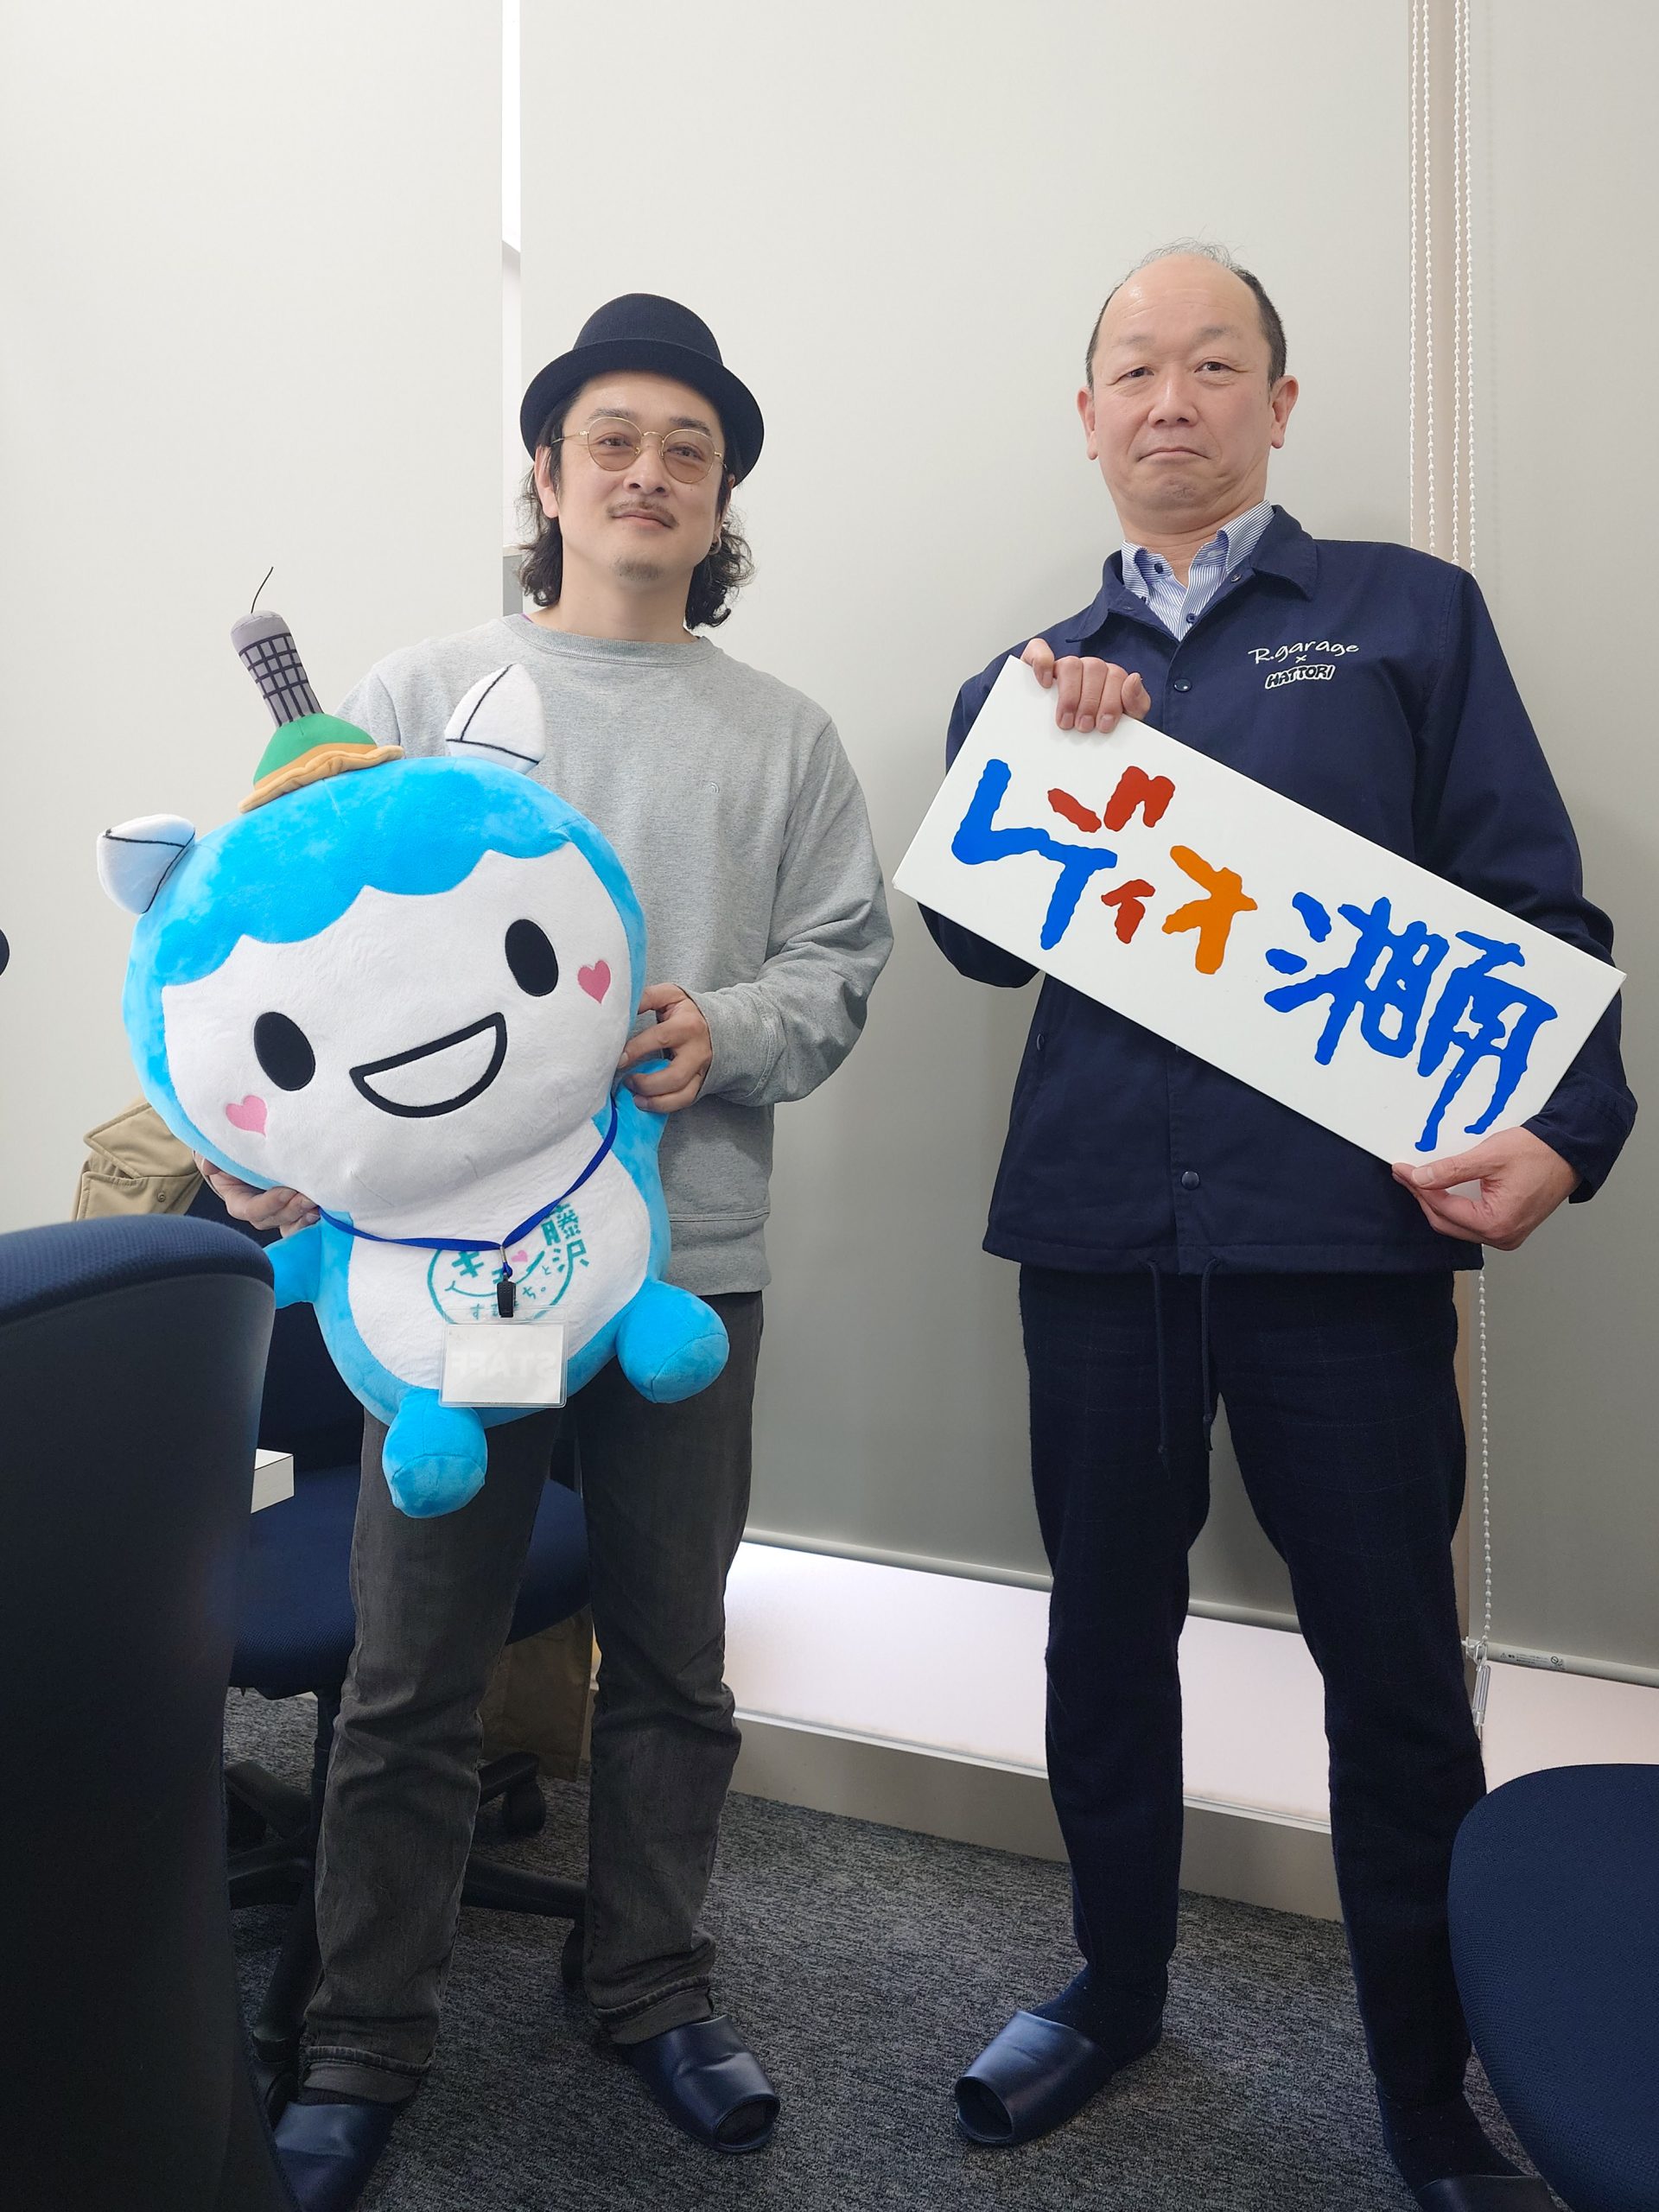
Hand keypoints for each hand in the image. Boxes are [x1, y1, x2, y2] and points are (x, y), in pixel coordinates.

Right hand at [194, 1154, 319, 1234]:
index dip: (268, 1204)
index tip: (286, 1191)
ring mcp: (277, 1209)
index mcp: (237, 1198)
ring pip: (289, 1223)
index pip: (250, 1210)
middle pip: (273, 1218)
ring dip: (304, 1217)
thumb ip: (210, 1156)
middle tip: (310, 1197)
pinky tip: (327, 1207)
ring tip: (320, 1205)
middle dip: (292, 1210)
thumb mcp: (216, 1148)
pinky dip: (313, 1217)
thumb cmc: (231, 1147)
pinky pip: (302, 1220)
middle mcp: (258, 1208)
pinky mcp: (293, 1205)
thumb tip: (209, 1166)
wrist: (250, 1143)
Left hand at [616, 983, 712, 1113]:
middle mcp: (697, 1050)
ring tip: (635, 1096)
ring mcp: (701, 1069)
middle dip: (647, 1083)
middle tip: (627, 1080)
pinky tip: (645, 1103)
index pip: (660, 1039)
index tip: (619, 1059)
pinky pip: (685, 1100)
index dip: (637, 1050)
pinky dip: (664, 1106)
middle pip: (674, 1075)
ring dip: (655, 1100)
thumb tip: (620, 1008)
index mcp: (687, 1025)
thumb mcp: (669, 996)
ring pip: (682, 1094)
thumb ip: (645, 998)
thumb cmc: (685, 1011)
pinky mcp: (701, 1082)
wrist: (719, 1024)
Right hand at [1022, 639, 1150, 731]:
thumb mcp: (1123, 721)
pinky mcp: (1037, 664)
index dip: (1111, 701)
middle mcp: (1088, 669)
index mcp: (1110, 679)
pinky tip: (1046, 683)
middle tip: (1084, 727)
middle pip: (1094, 669)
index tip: (1103, 725)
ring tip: (1066, 720)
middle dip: (1090, 702)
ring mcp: (1064, 666)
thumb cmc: (1093, 728)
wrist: (1066, 745)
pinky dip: (1042, 662)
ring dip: (1069, 694)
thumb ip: (1136, 702)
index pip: (1117, 676)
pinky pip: (1038, 649)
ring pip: (1071, 664)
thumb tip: (1134, 679)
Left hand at [1391, 1129, 1579, 1250]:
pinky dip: (1455, 1207)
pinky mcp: (1509, 1227)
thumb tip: (1419, 1178)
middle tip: (1407, 1174)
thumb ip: (1451, 1170)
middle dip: (1424, 1197)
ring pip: (1458, 1225)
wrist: (1570, 1152)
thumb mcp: (1489, 1156)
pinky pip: (1473, 1222)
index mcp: (1496, 1224)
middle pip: (1447, 1222)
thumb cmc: (1539, 1153)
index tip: (1403, 1170)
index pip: (1443, 1209)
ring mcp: (1506, 1235)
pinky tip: (1443, 1190)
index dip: (1419, 1189)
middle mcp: (1502, 1237)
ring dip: (1438, 1204)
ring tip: (1420, 1181)